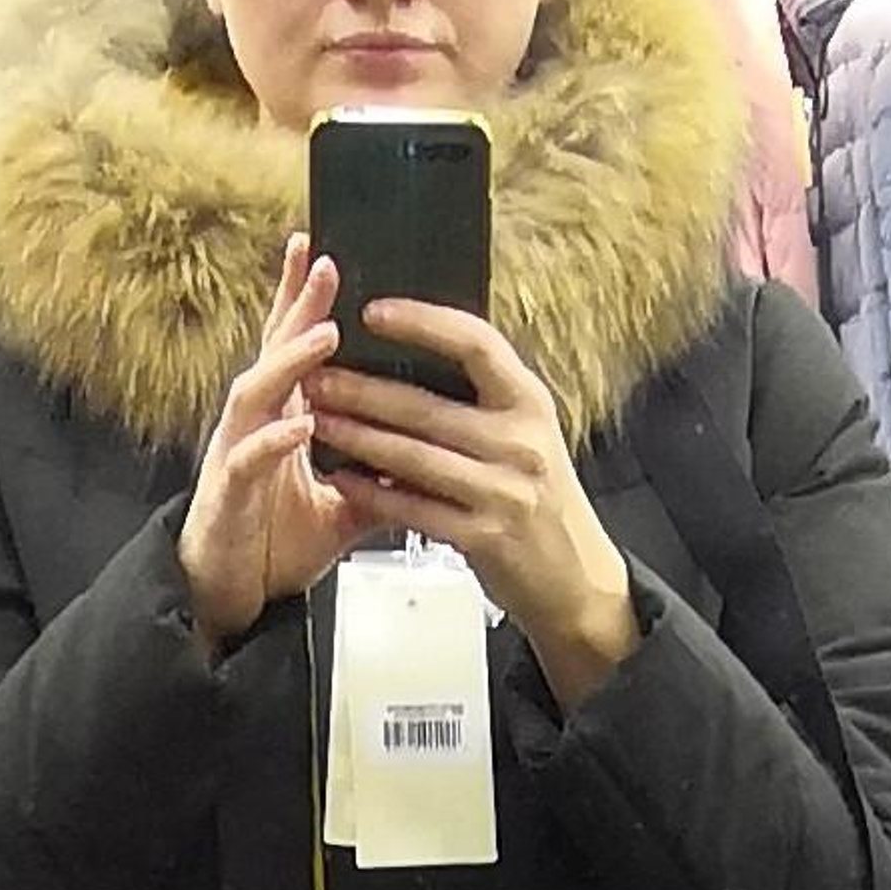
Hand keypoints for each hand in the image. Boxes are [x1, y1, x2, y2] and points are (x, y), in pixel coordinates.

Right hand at [178, 240, 366, 649]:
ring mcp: (236, 455)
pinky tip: (302, 425)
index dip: (305, 302)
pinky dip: (274, 441)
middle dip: (297, 306)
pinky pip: (247, 459)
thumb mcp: (341, 508)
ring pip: (256, 394)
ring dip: (289, 363)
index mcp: (281, 420)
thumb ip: (378, 478)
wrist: (229, 595)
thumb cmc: (272, 543)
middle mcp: (254, 426)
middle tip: (324, 262)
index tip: (327, 255)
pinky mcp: (227, 494)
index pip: (295, 349)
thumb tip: (428, 462)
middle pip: (273, 352)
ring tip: (324, 336)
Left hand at [311, 304, 640, 711]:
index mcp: (530, 403)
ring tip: (316, 420)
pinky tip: (341, 477)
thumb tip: (415, 351)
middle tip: (315, 375)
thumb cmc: (538, 499)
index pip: (476, 344)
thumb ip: (484, 399)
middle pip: (428, 406)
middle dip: (362, 390)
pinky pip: (414, 510)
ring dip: (357, 438)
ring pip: (413, 458)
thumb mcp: (527, 435)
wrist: (575, 578)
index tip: (373, 311)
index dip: (423, 322)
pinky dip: (372, 493)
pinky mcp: (483, 539)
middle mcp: (521, 443)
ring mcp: (503, 493)